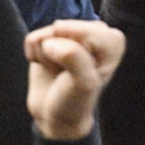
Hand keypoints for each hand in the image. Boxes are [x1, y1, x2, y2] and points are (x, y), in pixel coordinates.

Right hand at [21, 19, 126, 142]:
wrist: (54, 115)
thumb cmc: (75, 101)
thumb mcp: (83, 83)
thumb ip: (74, 57)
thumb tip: (49, 42)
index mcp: (112, 41)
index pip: (84, 33)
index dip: (74, 54)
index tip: (78, 74)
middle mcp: (95, 32)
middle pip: (62, 29)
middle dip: (58, 52)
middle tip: (66, 73)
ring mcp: (71, 33)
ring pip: (45, 34)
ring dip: (45, 55)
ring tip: (57, 71)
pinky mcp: (49, 38)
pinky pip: (32, 39)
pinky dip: (33, 55)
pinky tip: (46, 66)